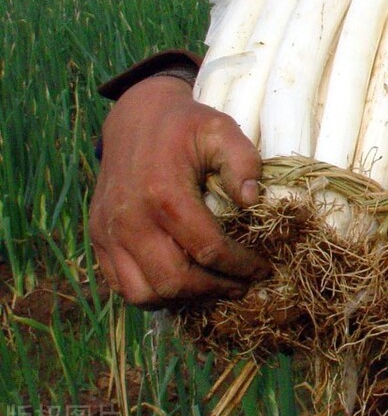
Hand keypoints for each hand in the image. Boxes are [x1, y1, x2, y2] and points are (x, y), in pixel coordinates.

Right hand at [89, 75, 268, 306]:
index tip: (262, 269)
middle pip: (174, 281)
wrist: (135, 117)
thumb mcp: (221, 130)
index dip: (240, 266)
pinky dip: (152, 293)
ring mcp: (109, 232)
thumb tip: (251, 201)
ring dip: (182, 299)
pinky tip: (182, 282)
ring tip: (213, 287)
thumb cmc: (185, 126)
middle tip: (242, 286)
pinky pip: (121, 284)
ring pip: (143, 293)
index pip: (207, 250)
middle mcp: (131, 220)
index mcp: (164, 195)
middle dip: (214, 289)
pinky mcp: (98, 237)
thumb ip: (242, 162)